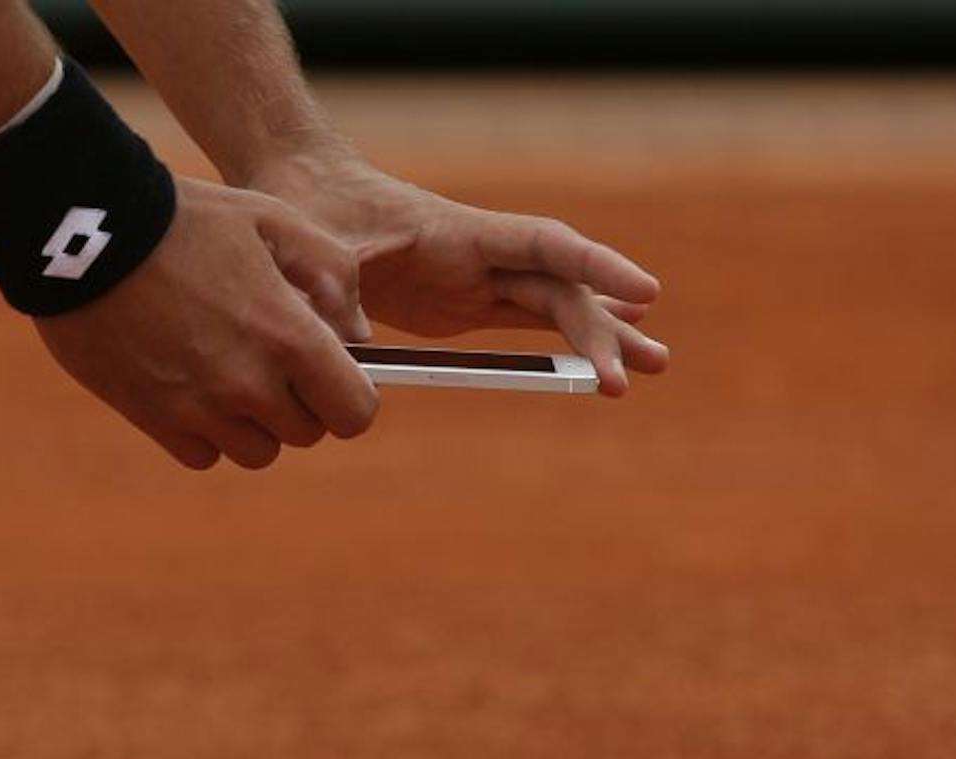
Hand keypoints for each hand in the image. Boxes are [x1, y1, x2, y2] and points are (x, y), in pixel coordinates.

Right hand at [35, 176, 380, 469]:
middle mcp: (247, 384)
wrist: (86, 232)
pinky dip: (206, 433)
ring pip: (256, 451)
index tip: (331, 372)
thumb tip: (359, 334)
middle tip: (273, 358)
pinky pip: (202, 454)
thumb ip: (332, 272)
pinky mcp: (152, 417)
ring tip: (230, 371)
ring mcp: (197, 407)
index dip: (350, 395)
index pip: (353, 412)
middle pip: (305, 434)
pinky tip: (193, 386)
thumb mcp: (273, 218)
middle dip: (300, 401)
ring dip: (254, 422)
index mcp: (288, 336)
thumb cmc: (187, 218)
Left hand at [247, 150, 668, 396]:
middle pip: (559, 289)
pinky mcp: (463, 303)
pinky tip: (603, 357)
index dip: (596, 267)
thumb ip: (338, 297)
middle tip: (641, 370)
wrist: (302, 190)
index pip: (543, 246)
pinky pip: (526, 323)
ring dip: (600, 337)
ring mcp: (476, 279)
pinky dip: (565, 341)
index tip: (645, 291)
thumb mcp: (318, 253)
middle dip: (602, 329)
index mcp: (458, 233)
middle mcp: (480, 254)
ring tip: (653, 367)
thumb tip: (352, 350)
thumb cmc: (312, 209)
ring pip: (554, 307)